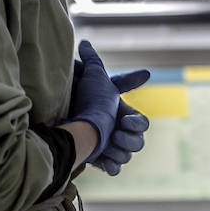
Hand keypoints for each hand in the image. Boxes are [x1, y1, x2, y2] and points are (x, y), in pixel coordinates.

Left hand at [69, 54, 150, 171]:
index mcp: (124, 115)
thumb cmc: (85, 98)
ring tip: (107, 145)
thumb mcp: (91, 77)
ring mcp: (113, 148)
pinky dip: (111, 166)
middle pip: (138, 142)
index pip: (141, 122)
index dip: (135, 123)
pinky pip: (116, 169)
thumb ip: (92, 61)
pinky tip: (103, 162)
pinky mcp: (104, 161)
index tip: (124, 120)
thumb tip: (84, 42)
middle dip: (128, 138)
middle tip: (115, 134)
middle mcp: (122, 132)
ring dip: (119, 151)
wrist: (68, 120)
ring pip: (128, 155)